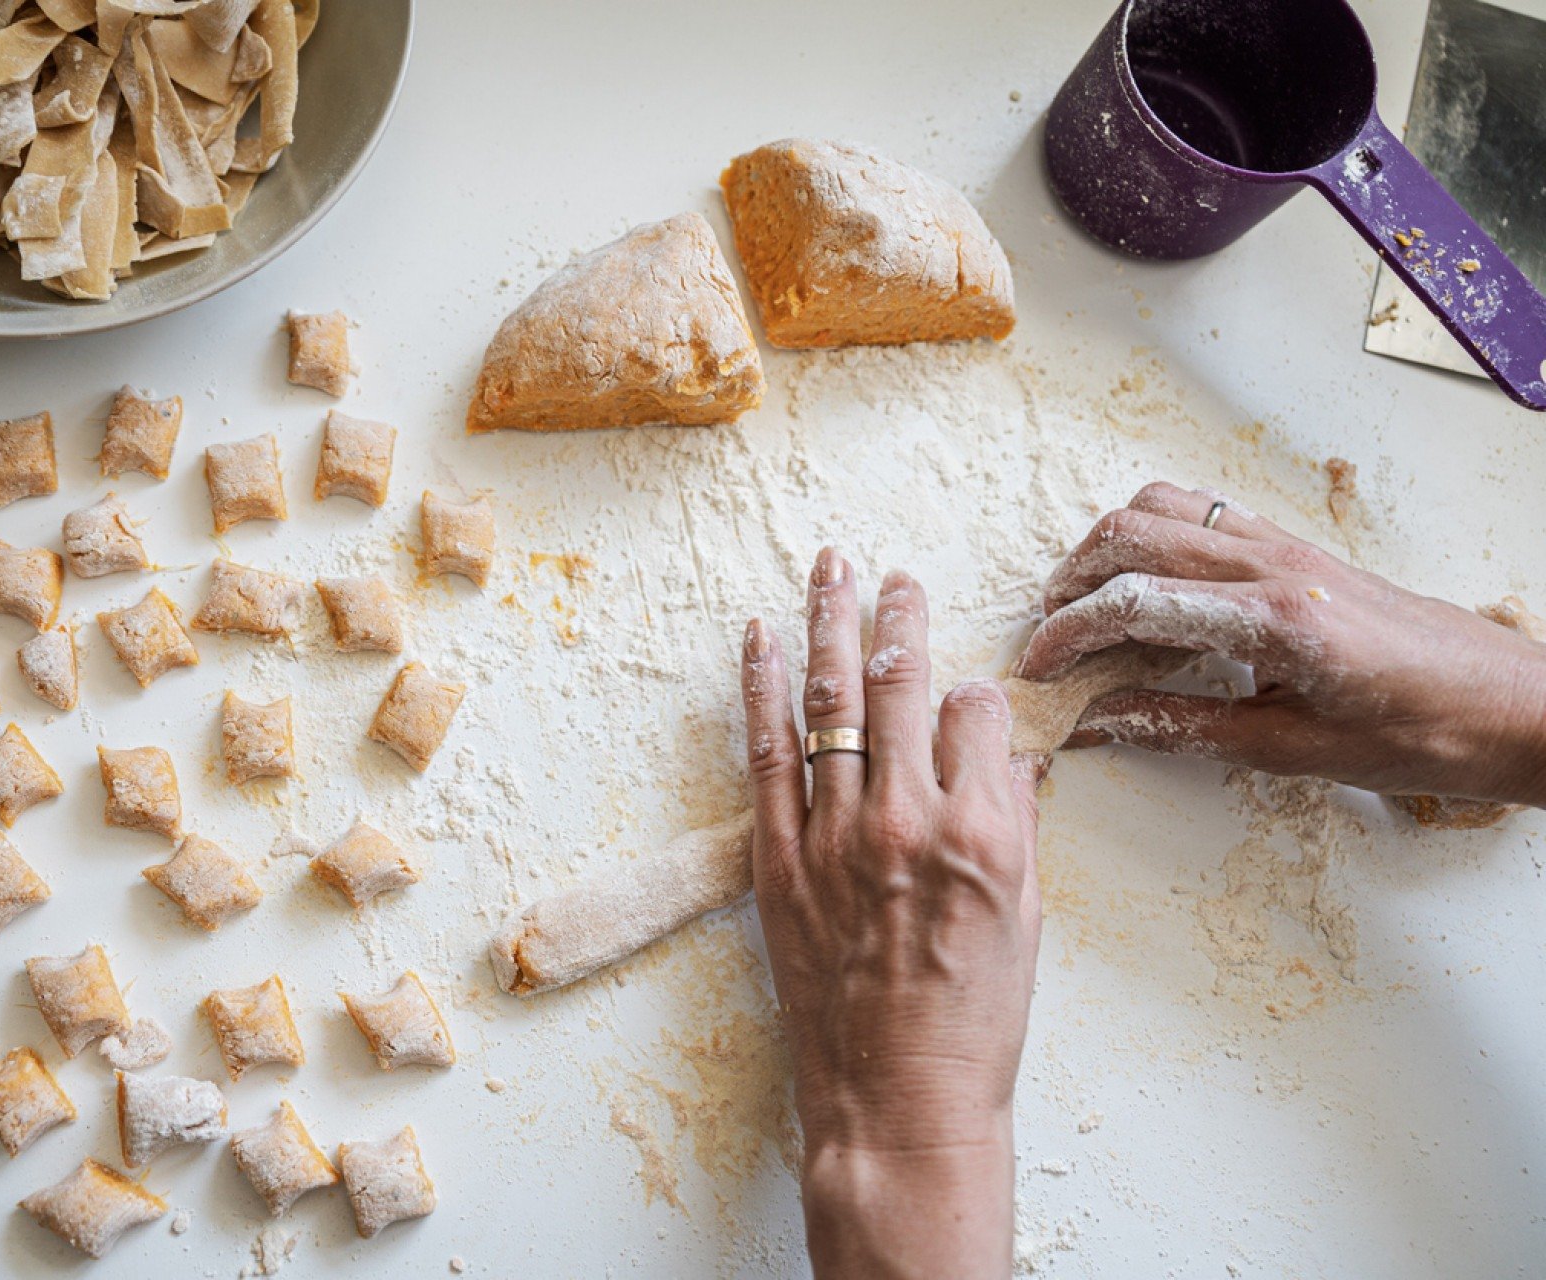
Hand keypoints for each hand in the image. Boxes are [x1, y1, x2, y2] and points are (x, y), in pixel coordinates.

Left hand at [742, 548, 1040, 1279]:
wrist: (897, 1101)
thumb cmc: (975, 1023)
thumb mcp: (1029, 919)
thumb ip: (1015, 823)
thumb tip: (1006, 755)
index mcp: (983, 834)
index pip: (978, 713)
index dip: (977, 699)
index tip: (969, 701)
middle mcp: (907, 821)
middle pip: (903, 687)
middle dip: (900, 618)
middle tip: (894, 576)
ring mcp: (834, 838)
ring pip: (830, 704)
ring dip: (828, 625)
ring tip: (828, 568)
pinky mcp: (778, 861)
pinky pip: (765, 755)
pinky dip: (759, 690)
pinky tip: (759, 637)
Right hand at [1022, 482, 1545, 804]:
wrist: (1514, 704)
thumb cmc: (1422, 735)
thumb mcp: (1295, 751)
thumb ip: (1186, 727)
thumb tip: (1101, 720)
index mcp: (1277, 620)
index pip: (1136, 602)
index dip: (1070, 634)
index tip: (1039, 668)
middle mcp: (1275, 564)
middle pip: (1132, 535)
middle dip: (1070, 583)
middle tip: (1048, 636)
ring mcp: (1286, 544)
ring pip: (1159, 508)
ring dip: (1104, 548)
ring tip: (1084, 603)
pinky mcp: (1295, 544)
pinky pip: (1199, 511)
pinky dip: (1150, 534)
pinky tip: (1145, 582)